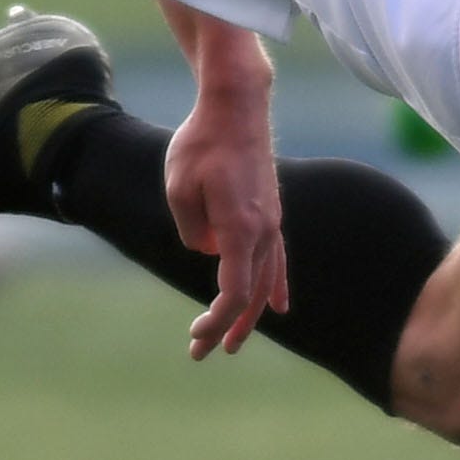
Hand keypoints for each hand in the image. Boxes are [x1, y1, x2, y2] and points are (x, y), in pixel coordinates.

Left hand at [164, 79, 286, 358]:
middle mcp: (264, 229)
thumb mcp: (179, 189)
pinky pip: (278, 258)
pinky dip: (277, 285)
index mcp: (242, 228)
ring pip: (266, 280)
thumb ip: (191, 230)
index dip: (217, 320)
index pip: (235, 292)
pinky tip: (280, 306)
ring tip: (235, 343)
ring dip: (250, 314)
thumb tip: (207, 249)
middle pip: (251, 294)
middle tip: (203, 353)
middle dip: (228, 328)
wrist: (237, 106)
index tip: (197, 336)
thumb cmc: (202, 144)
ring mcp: (271, 220)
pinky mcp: (270, 210)